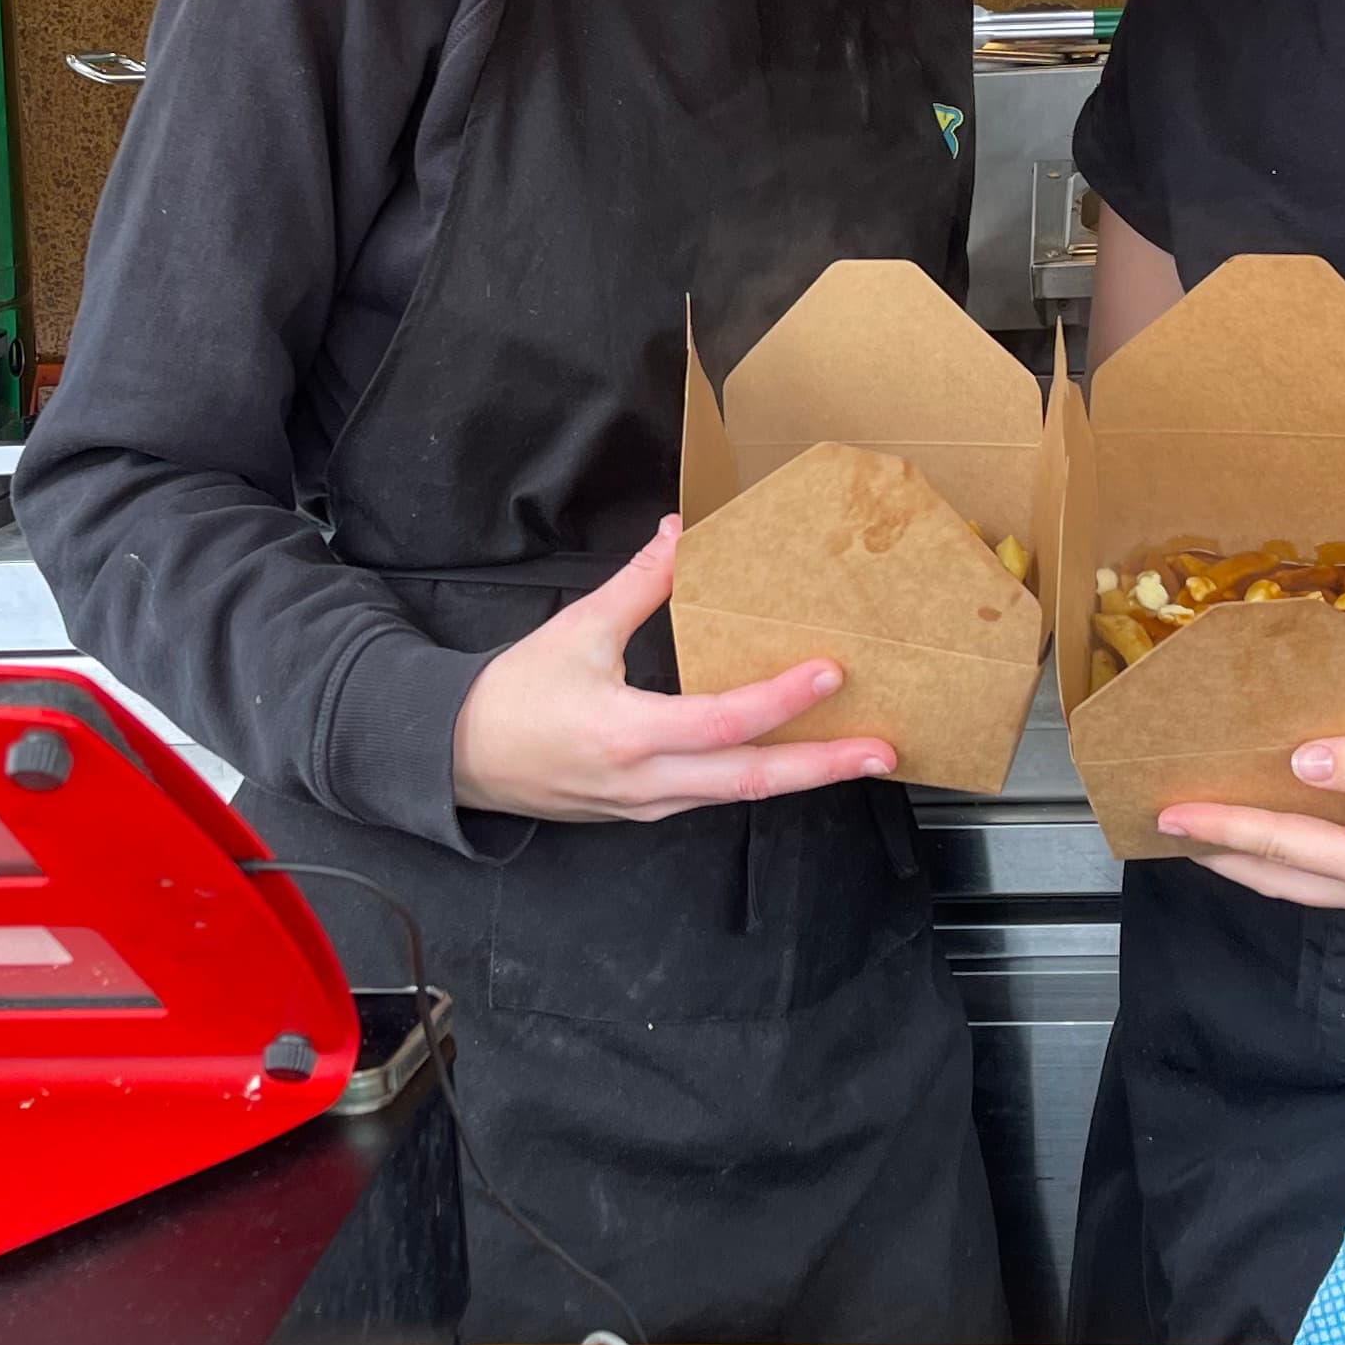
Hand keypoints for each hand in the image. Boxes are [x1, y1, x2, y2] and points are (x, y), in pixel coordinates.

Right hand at [450, 515, 894, 823]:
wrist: (459, 759)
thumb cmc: (513, 696)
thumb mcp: (576, 632)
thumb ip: (638, 585)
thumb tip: (680, 534)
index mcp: (627, 734)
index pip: (722, 722)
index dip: (780, 699)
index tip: (830, 673)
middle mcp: (647, 782)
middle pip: (752, 781)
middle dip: (823, 767)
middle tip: (885, 753)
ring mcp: (651, 805)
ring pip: (740, 795)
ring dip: (803, 775)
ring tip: (860, 754)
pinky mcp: (649, 810)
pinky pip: (718, 795)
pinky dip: (763, 776)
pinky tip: (795, 756)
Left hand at [1159, 732, 1344, 918]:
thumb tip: (1297, 762)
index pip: (1279, 847)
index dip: (1219, 828)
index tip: (1167, 814)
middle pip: (1278, 878)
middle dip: (1220, 855)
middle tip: (1166, 829)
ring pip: (1302, 885)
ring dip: (1252, 861)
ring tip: (1209, 834)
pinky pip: (1330, 878)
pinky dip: (1292, 858)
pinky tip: (1284, 834)